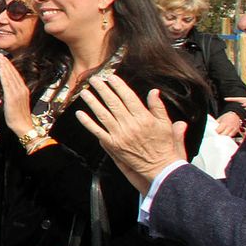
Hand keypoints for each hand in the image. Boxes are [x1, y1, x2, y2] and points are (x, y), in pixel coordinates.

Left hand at [0, 54, 34, 140]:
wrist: (23, 126)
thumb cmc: (19, 116)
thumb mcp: (18, 101)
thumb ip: (15, 93)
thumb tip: (12, 87)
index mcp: (23, 90)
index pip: (16, 76)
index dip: (10, 67)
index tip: (5, 59)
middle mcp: (21, 90)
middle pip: (14, 74)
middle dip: (7, 64)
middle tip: (1, 54)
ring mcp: (17, 93)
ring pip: (11, 77)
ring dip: (5, 67)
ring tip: (0, 58)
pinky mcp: (12, 98)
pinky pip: (8, 85)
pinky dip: (4, 77)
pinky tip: (1, 70)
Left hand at [75, 75, 188, 191]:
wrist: (160, 168)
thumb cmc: (164, 146)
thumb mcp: (166, 124)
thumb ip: (158, 107)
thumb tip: (154, 92)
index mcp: (144, 118)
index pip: (128, 97)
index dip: (118, 86)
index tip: (111, 77)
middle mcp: (130, 125)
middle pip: (113, 103)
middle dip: (102, 89)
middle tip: (94, 80)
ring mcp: (120, 135)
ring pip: (103, 115)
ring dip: (92, 102)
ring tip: (85, 92)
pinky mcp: (113, 145)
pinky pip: (97, 131)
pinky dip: (87, 122)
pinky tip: (80, 114)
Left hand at [214, 112, 243, 137]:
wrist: (236, 115)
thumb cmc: (227, 116)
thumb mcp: (220, 119)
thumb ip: (216, 123)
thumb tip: (212, 127)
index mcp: (224, 123)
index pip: (218, 131)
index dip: (216, 132)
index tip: (214, 132)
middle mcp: (229, 127)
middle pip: (223, 134)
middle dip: (220, 135)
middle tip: (218, 135)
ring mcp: (233, 129)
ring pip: (228, 136)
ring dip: (225, 136)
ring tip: (222, 135)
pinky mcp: (236, 130)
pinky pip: (232, 135)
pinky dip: (229, 136)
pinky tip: (226, 135)